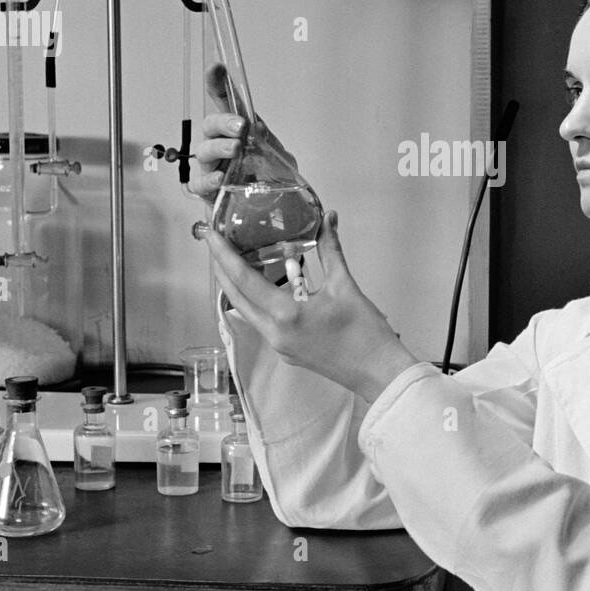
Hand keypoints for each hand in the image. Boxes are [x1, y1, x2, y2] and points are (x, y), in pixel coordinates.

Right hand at [188, 63, 298, 205]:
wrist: (273, 212)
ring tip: (235, 149)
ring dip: (219, 147)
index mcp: (239, 132)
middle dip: (223, 121)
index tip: (216, 68)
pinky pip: (199, 184)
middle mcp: (221, 146)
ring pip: (204, 151)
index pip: (226, 104)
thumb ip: (268, 141)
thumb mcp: (279, 157)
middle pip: (210, 125)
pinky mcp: (209, 192)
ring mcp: (213, 168)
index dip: (219, 85)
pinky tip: (221, 178)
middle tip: (241, 126)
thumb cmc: (272, 180)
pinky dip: (208, 180)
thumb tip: (256, 127)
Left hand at [202, 209, 417, 402]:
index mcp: (285, 316)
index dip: (223, 255)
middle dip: (221, 269)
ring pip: (246, 310)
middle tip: (216, 242)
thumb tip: (327, 218)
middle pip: (235, 297)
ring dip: (237, 285)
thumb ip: (330, 250)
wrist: (378, 372)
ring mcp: (278, 346)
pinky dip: (257, 299)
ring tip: (234, 257)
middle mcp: (274, 333)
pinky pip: (262, 320)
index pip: (243, 280)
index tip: (211, 234)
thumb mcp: (345, 286)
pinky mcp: (286, 351)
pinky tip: (264, 282)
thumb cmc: (365, 332)